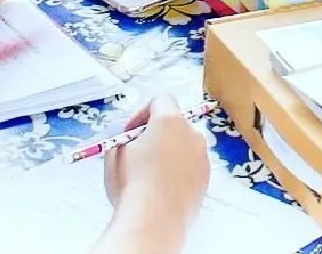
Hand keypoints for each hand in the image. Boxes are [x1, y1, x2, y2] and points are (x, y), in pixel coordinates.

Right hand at [103, 95, 209, 235]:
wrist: (153, 220)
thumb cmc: (131, 184)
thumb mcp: (115, 154)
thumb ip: (124, 139)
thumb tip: (128, 142)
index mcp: (170, 121)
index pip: (162, 100)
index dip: (143, 113)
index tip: (130, 131)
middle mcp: (192, 133)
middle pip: (175, 124)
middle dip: (157, 135)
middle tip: (140, 154)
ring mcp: (202, 156)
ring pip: (185, 147)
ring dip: (170, 154)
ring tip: (151, 176)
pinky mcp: (206, 178)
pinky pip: (192, 167)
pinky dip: (180, 173)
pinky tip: (164, 189)